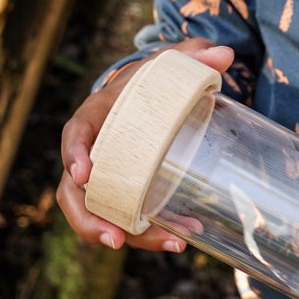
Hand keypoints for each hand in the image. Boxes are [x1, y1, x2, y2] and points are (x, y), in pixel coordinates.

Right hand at [56, 38, 234, 251]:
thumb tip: (225, 55)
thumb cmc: (152, 79)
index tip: (84, 175)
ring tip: (169, 243)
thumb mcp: (170, 62)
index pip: (75, 133)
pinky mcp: (120, 193)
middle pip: (75, 193)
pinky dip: (148, 234)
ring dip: (126, 234)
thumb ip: (195, 55)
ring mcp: (103, 178)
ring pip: (98, 214)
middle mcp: (91, 151)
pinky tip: (180, 238)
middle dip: (91, 220)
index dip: (74, 154)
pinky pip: (123, 218)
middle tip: (118, 239)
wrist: (147, 94)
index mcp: (97, 114)